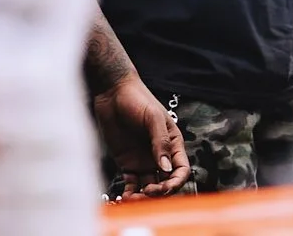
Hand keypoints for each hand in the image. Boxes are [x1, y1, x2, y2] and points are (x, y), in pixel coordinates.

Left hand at [91, 74, 188, 199]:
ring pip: (149, 187)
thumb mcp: (153, 117)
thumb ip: (160, 142)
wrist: (112, 92)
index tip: (164, 186)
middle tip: (147, 192)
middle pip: (166, 183)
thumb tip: (166, 168)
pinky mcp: (127, 164)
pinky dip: (130, 194)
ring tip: (133, 199)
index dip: (176, 182)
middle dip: (159, 192)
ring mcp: (143, 161)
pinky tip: (125, 198)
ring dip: (143, 197)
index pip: (181, 170)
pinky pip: (132, 184)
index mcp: (172, 144)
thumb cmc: (137, 99)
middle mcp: (160, 156)